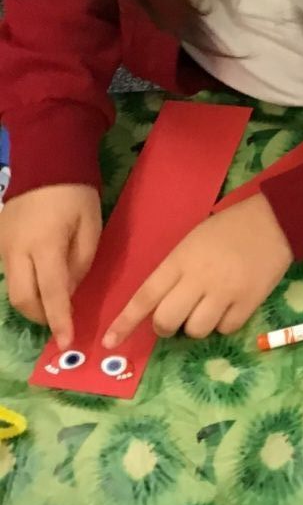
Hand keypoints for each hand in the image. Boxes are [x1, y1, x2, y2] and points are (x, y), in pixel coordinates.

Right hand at [0, 184, 101, 346]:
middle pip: (22, 298)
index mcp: (45, 245)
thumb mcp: (91, 227)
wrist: (44, 162)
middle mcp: (17, 250)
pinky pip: (8, 271)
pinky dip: (23, 283)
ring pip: (12, 288)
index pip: (52, 293)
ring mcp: (2, 246)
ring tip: (51, 302)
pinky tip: (39, 279)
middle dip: (40, 316)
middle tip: (59, 322)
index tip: (66, 342)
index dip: (59, 320)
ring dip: (31, 301)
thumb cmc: (75, 194)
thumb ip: (80, 262)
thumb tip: (68, 291)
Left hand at [102, 194, 293, 346]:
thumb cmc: (228, 228)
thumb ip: (176, 271)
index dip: (125, 322)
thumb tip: (161, 305)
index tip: (109, 342)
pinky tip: (229, 307)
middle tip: (173, 321)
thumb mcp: (192, 242)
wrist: (274, 221)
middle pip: (168, 320)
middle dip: (165, 327)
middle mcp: (199, 278)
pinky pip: (226, 329)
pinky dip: (224, 324)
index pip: (146, 296)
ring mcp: (225, 292)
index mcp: (181, 260)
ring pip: (197, 330)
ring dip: (196, 326)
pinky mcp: (249, 302)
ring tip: (207, 309)